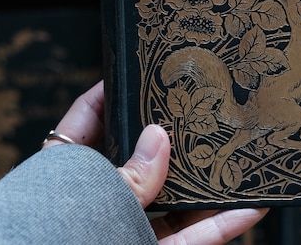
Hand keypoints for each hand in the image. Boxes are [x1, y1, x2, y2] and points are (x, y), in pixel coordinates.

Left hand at [43, 81, 267, 243]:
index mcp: (68, 174)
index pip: (87, 120)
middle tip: (199, 111)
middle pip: (139, 157)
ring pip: (173, 200)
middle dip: (170, 138)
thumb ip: (128, 174)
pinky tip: (248, 210)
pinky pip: (190, 239)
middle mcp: (98, 199)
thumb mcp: (90, 199)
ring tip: (236, 157)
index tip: (139, 72)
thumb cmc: (52, 238)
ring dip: (206, 184)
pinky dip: (219, 226)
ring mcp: (127, 227)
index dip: (110, 93)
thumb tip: (158, 138)